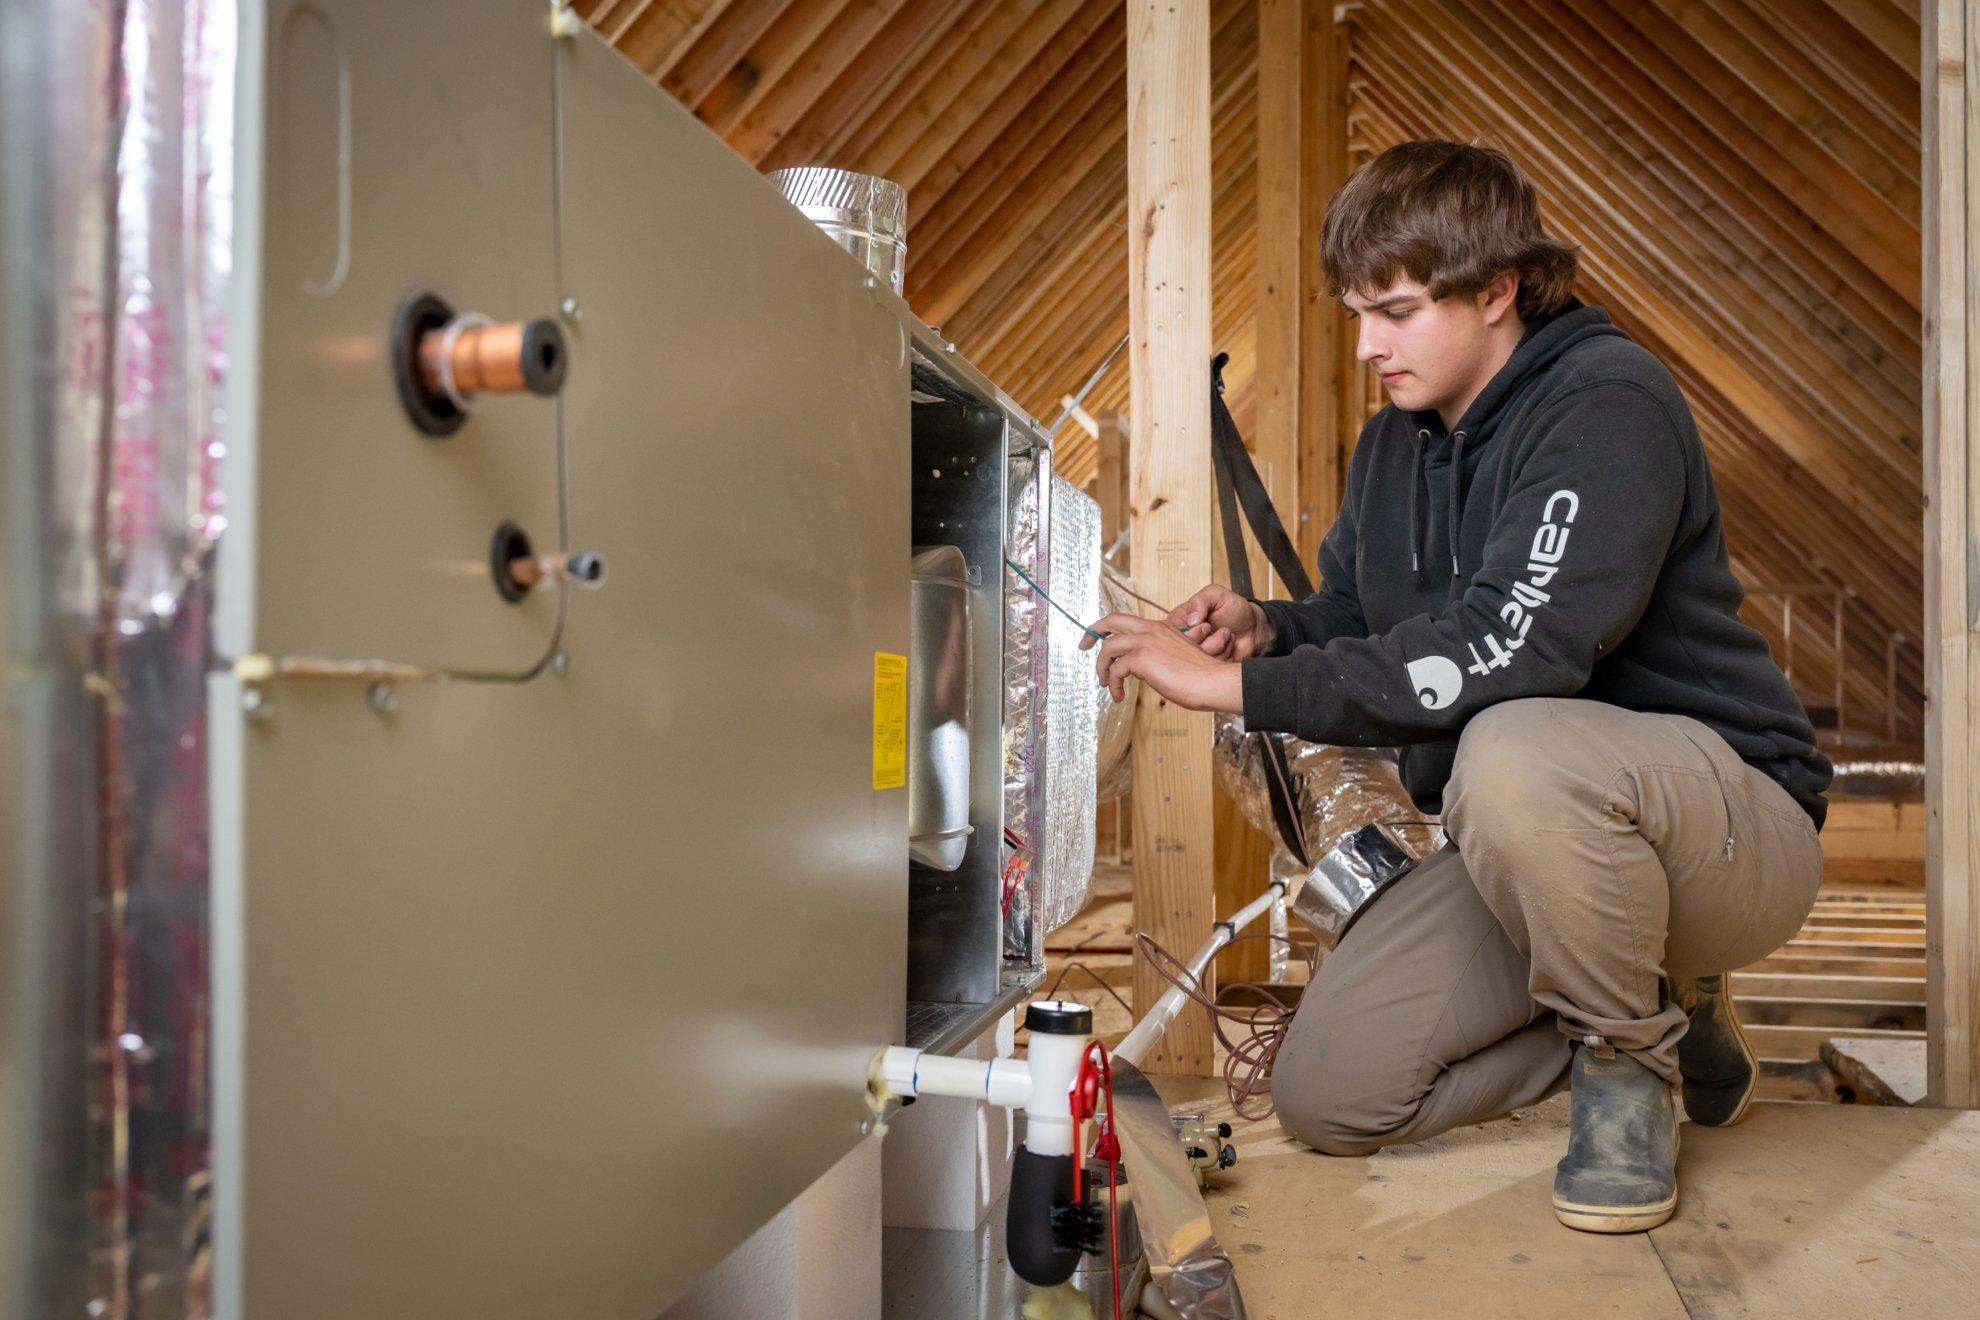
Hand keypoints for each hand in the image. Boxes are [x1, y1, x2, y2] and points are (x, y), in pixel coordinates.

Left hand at [1078, 613, 1245, 712]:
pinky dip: (1114, 684)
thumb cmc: (1200, 676)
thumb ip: (1157, 655)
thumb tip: (1140, 666)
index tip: (1097, 639)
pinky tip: (1119, 696)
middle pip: (1111, 621)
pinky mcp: (1142, 658)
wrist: (1211, 681)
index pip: (1126, 620)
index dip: (1107, 627)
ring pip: (1108, 648)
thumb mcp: (1177, 656)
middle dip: (1091, 632)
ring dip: (1102, 667)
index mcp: (1160, 627)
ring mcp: (1146, 642)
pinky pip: (1116, 670)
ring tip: (1107, 684)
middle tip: (1083, 647)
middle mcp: (1151, 629)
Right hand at [1166, 584, 1272, 659]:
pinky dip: (1225, 654)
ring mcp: (1196, 658)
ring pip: (1199, 662)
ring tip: (1226, 634)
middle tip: (1216, 628)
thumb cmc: (1232, 608)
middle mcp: (1183, 644)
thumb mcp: (1215, 594)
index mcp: (1177, 625)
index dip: (1190, 634)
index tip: (1206, 625)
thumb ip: (1200, 601)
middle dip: (1207, 640)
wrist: (1253, 626)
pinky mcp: (1209, 669)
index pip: (1170, 637)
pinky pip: (1212, 669)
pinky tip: (1230, 644)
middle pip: (1184, 654)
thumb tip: (1191, 620)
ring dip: (1219, 645)